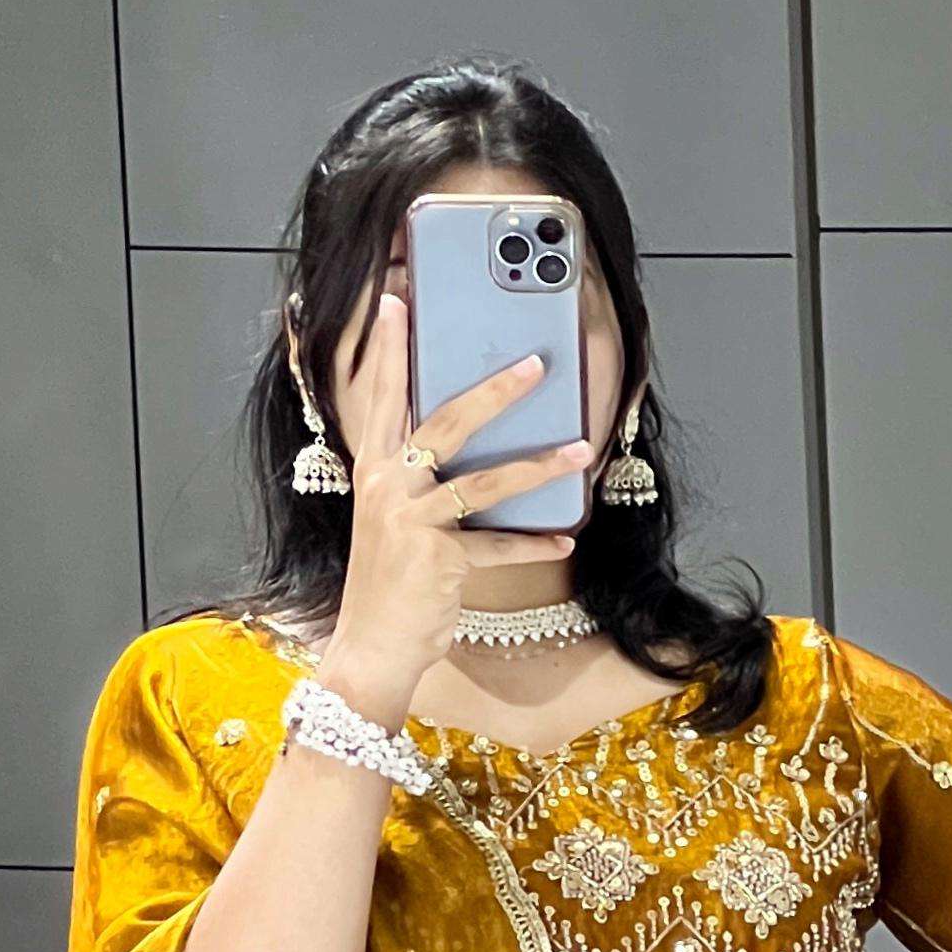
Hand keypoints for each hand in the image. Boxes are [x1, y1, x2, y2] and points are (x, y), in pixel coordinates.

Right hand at [317, 289, 590, 726]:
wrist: (371, 649)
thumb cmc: (389, 585)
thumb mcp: (394, 522)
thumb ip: (420, 482)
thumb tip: (469, 450)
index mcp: (374, 471)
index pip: (383, 397)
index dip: (391, 349)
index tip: (398, 301)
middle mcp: (388, 489)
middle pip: (445, 423)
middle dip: (495, 391)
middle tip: (537, 365)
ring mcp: (411, 523)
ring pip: (483, 481)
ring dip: (538, 466)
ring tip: (580, 450)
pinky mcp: (439, 560)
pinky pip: (497, 547)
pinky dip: (533, 545)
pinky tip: (564, 539)